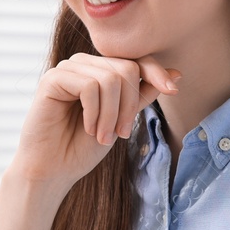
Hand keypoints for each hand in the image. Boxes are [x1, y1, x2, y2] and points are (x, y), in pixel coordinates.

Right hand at [10, 53, 180, 190]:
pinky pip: (89, 85)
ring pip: (110, 78)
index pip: (135, 60)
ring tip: (101, 135)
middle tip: (120, 133)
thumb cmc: (83, 146)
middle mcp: (84, 64)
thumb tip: (176, 74)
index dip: (156, 72)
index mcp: (101, 71)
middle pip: (126, 68)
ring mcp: (68, 69)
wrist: (53, 169)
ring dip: (111, 114)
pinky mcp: (53, 79)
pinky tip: (87, 127)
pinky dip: (94, 112)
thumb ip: (142, 96)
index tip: (172, 90)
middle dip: (129, 105)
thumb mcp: (121, 120)